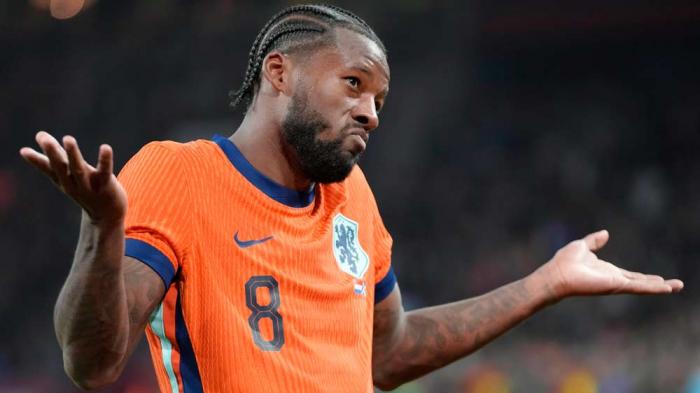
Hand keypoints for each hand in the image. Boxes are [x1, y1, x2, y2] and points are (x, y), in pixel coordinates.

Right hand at [19, 131, 126, 224]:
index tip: (24, 151)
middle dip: (53, 154)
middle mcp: (73, 184)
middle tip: (44, 139)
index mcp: (62, 180)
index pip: (48, 169)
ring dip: (73, 154)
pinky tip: (105, 147)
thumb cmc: (84, 188)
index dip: (36, 161)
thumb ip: (56, 154)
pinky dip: (105, 160)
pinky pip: (105, 172)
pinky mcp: (106, 185)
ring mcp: (89, 186)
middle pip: (61, 168)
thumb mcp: (67, 174)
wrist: (106, 215)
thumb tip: (39, 134)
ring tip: (67, 138)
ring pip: (79, 170)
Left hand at [534, 230, 683, 300]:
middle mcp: (614, 280)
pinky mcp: (616, 285)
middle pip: (641, 282)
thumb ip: (595, 241)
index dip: (646, 278)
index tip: (659, 278)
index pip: (632, 276)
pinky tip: (667, 288)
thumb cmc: (565, 262)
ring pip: (643, 286)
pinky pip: (639, 287)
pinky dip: (653, 287)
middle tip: (676, 286)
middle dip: (658, 284)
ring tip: (678, 287)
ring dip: (661, 287)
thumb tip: (606, 233)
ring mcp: (616, 284)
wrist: (557, 274)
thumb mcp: (583, 246)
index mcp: (608, 271)